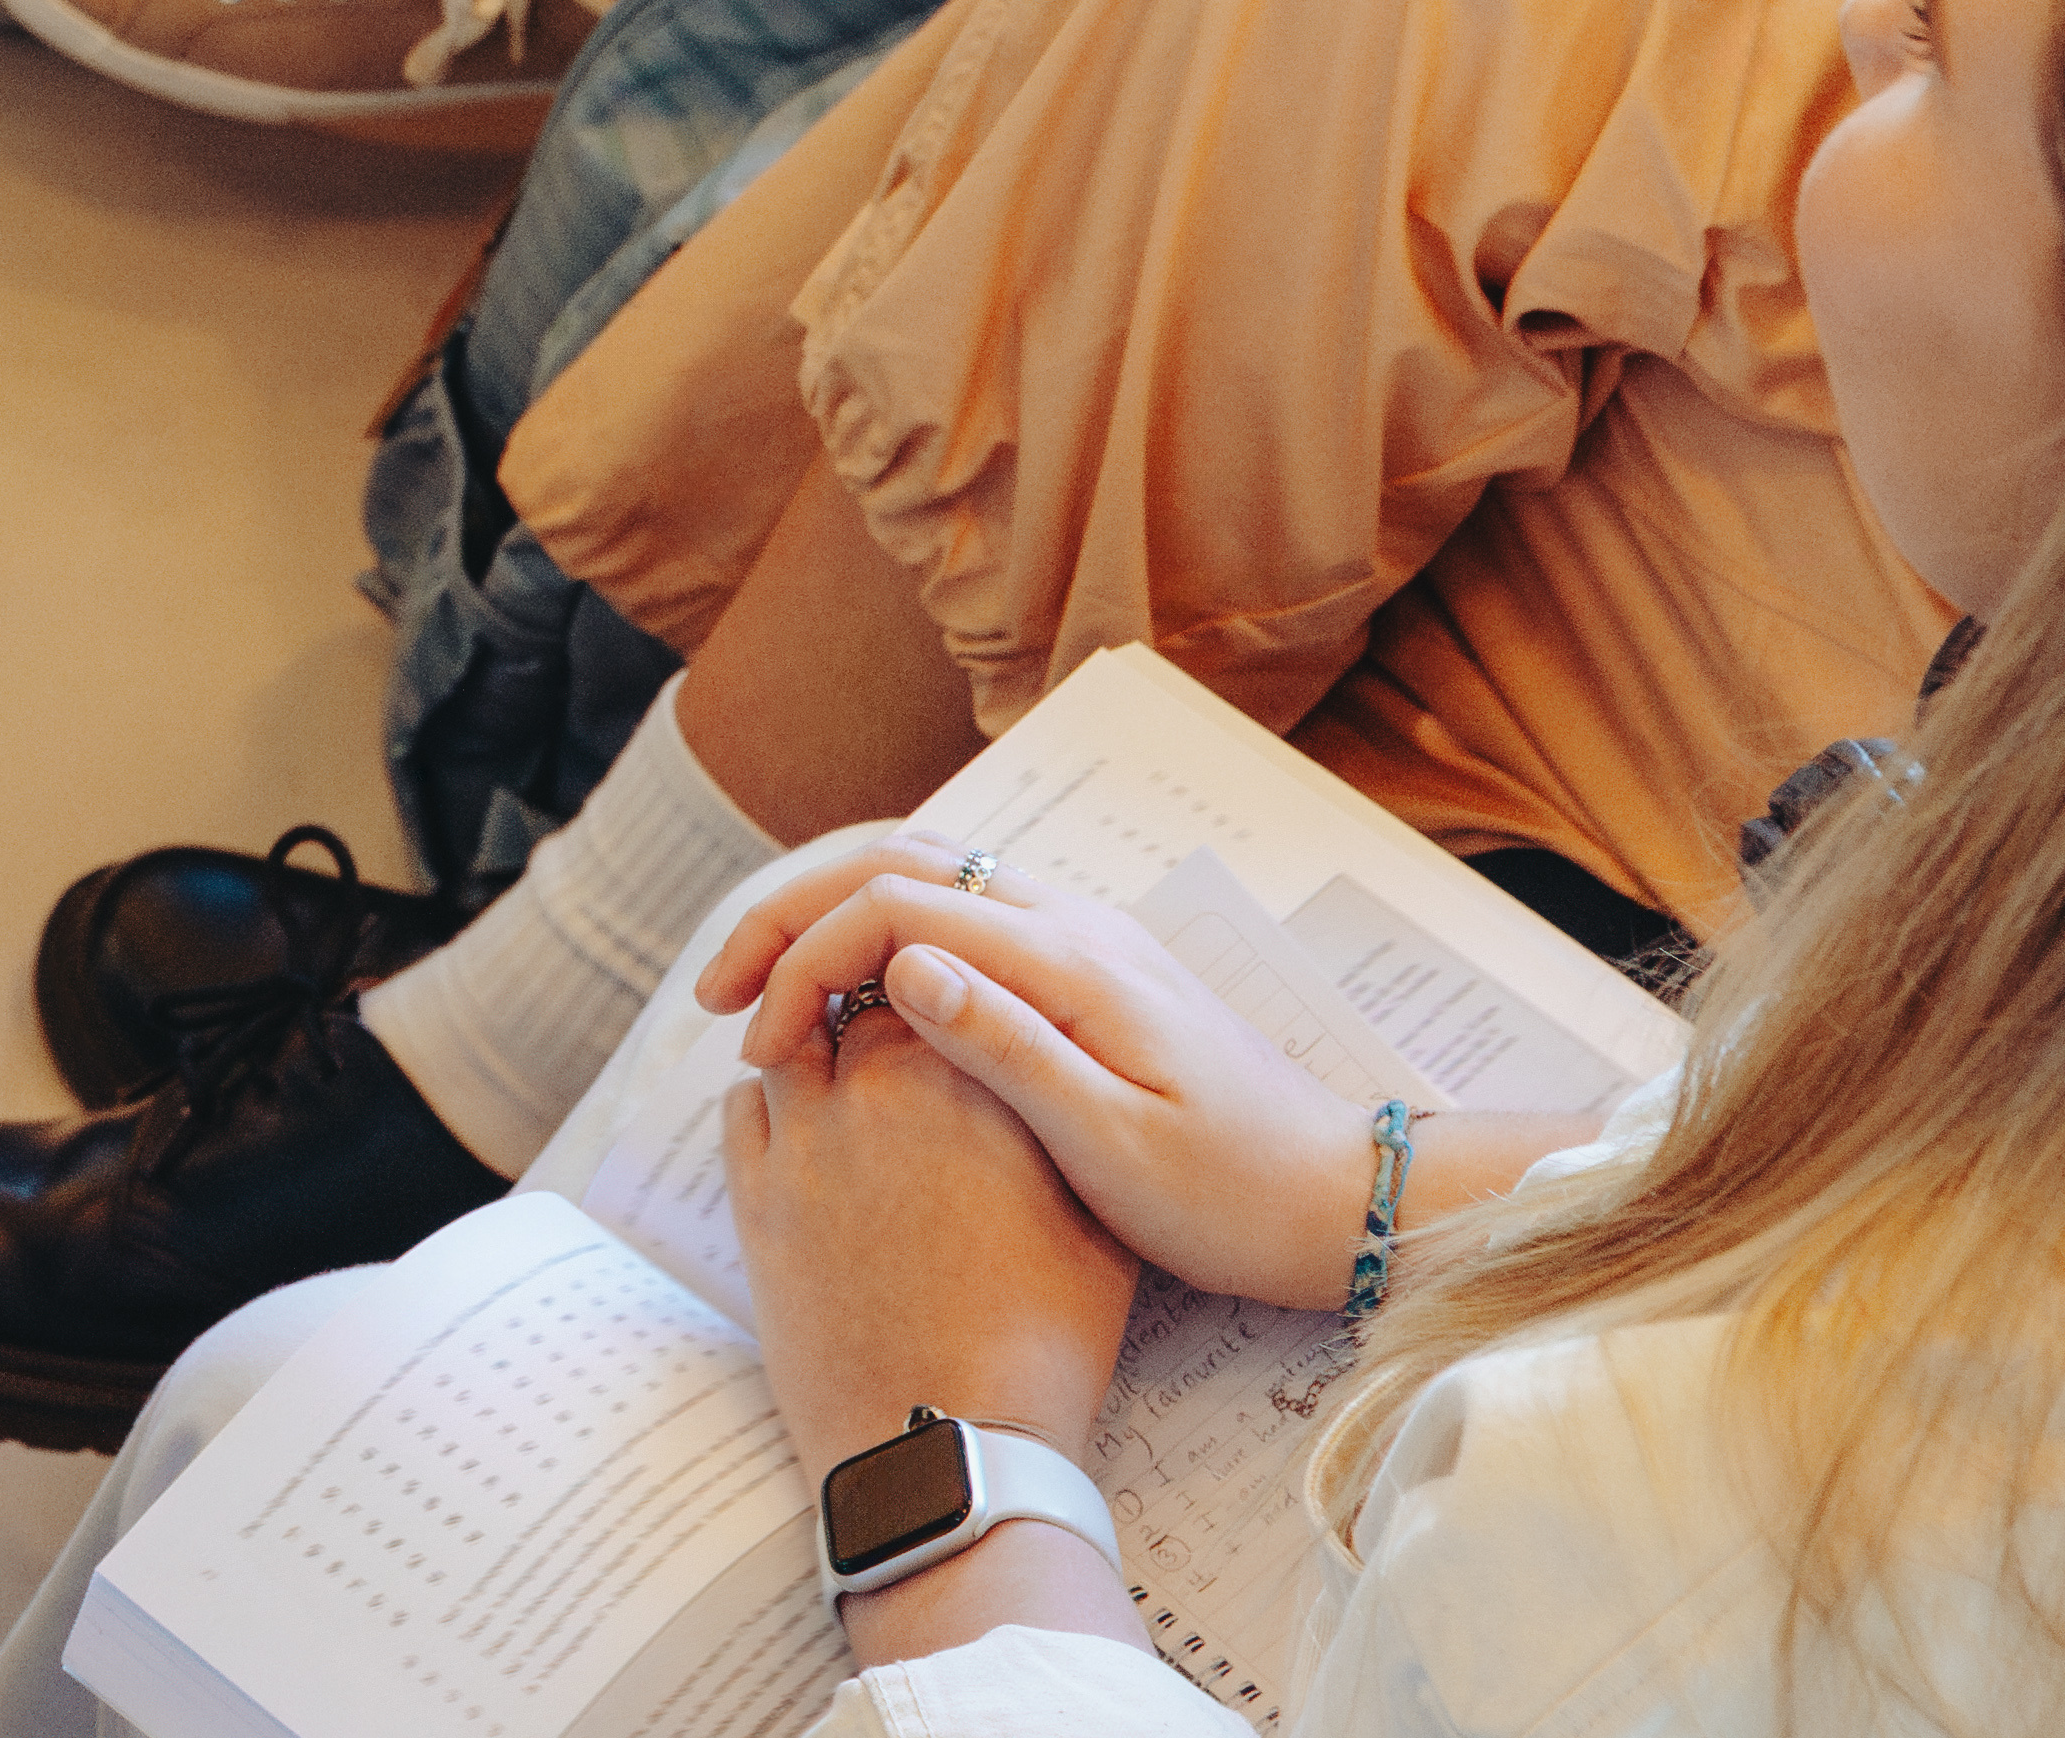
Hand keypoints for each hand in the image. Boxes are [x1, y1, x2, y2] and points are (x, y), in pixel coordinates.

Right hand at [700, 833, 1463, 1313]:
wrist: (1346, 1202)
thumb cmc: (1233, 1199)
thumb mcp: (1115, 1144)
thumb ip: (1005, 1047)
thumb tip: (900, 967)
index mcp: (1070, 961)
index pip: (893, 908)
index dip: (801, 961)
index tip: (756, 1046)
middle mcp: (1073, 924)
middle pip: (893, 861)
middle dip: (787, 914)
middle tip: (717, 994)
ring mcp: (1083, 938)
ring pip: (923, 874)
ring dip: (829, 915)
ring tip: (765, 987)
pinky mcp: (1088, 969)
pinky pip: (959, 912)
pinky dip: (879, 933)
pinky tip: (853, 998)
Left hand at [721, 988, 1147, 1500]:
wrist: (949, 1439)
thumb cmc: (1043, 1343)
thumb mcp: (1095, 1222)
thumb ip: (1061, 1122)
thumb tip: (1042, 1069)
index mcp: (968, 1083)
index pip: (934, 977)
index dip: (941, 985)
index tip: (949, 999)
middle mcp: (877, 1091)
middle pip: (854, 997)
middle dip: (873, 1005)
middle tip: (893, 1026)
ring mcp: (804, 1140)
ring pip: (791, 1041)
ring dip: (814, 1045)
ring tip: (845, 1073)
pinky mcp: (753, 1194)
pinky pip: (744, 1106)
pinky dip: (770, 1100)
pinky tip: (804, 1128)